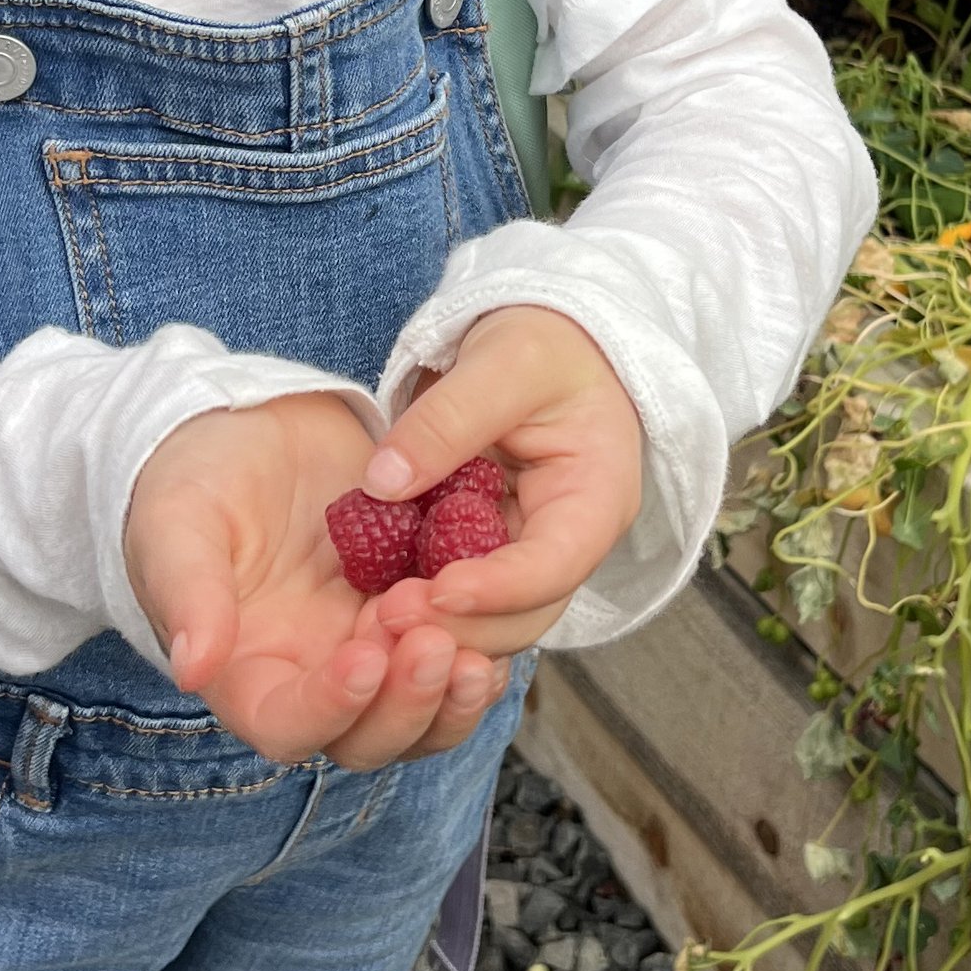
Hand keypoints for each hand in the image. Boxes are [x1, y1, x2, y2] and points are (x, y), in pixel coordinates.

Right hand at [124, 391, 502, 769]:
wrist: (254, 428)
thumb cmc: (197, 481)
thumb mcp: (178, 524)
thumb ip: (187, 594)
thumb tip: (194, 668)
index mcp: (249, 676)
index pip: (289, 726)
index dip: (329, 708)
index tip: (364, 657)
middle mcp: (315, 682)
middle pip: (368, 740)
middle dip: (408, 706)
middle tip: (437, 647)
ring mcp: (370, 652)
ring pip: (423, 718)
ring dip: (453, 700)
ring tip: (480, 655)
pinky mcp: (415, 616)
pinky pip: (457, 661)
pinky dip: (482, 654)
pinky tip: (501, 623)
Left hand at [362, 308, 644, 655]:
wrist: (547, 342)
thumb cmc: (545, 343)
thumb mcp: (505, 362)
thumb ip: (448, 419)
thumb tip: (382, 482)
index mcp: (597, 498)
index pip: (555, 564)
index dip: (500, 588)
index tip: (437, 591)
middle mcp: (568, 540)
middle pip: (525, 611)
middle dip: (460, 625)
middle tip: (387, 619)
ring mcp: (527, 551)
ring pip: (491, 616)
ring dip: (437, 627)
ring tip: (374, 621)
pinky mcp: (486, 549)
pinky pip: (458, 590)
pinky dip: (421, 605)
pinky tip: (374, 609)